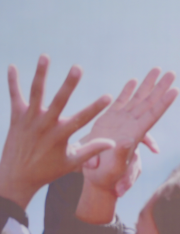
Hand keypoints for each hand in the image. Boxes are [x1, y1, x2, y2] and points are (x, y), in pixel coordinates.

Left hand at [0, 55, 113, 209]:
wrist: (16, 177)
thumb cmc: (48, 171)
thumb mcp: (72, 163)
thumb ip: (91, 150)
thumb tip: (112, 143)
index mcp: (60, 136)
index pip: (82, 119)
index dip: (96, 108)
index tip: (109, 96)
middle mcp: (45, 125)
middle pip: (59, 100)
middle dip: (69, 84)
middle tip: (77, 68)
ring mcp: (29, 120)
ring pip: (36, 93)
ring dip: (40, 74)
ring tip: (45, 56)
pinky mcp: (16, 118)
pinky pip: (14, 96)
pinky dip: (13, 82)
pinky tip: (12, 66)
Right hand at [76, 68, 177, 223]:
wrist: (97, 177)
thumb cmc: (106, 177)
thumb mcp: (115, 167)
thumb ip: (122, 154)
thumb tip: (127, 142)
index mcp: (135, 135)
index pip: (153, 115)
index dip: (164, 103)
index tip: (175, 90)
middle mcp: (132, 126)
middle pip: (150, 102)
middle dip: (160, 87)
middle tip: (172, 72)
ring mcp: (122, 122)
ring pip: (138, 99)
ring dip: (147, 84)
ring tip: (156, 69)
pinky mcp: (110, 120)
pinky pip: (121, 102)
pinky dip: (127, 91)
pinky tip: (134, 80)